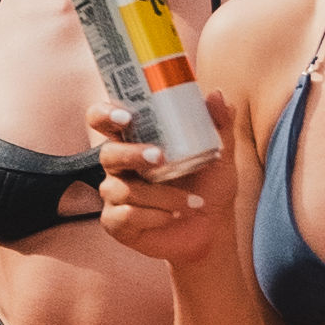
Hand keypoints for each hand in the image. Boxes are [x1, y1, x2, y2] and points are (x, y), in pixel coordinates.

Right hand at [90, 90, 235, 265]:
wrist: (213, 229)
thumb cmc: (210, 186)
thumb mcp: (220, 154)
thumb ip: (219, 124)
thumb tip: (217, 95)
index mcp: (136, 141)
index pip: (103, 119)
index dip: (104, 114)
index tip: (126, 116)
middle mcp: (121, 166)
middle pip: (107, 154)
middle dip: (133, 154)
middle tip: (160, 158)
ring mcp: (115, 195)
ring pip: (123, 189)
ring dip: (161, 195)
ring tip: (190, 202)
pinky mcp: (116, 222)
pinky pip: (124, 216)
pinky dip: (153, 216)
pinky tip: (172, 216)